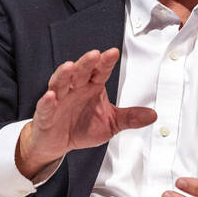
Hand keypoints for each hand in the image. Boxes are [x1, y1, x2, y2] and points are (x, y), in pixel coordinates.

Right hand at [15, 48, 155, 178]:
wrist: (58, 143)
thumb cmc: (82, 126)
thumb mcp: (110, 123)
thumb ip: (129, 117)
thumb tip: (152, 115)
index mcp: (91, 87)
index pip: (99, 71)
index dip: (105, 62)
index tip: (113, 53)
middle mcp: (74, 89)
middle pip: (80, 72)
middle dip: (86, 63)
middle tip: (94, 55)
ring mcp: (58, 100)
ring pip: (60, 83)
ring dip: (64, 75)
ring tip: (69, 67)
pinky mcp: (45, 115)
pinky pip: (45, 107)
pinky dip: (47, 101)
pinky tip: (51, 96)